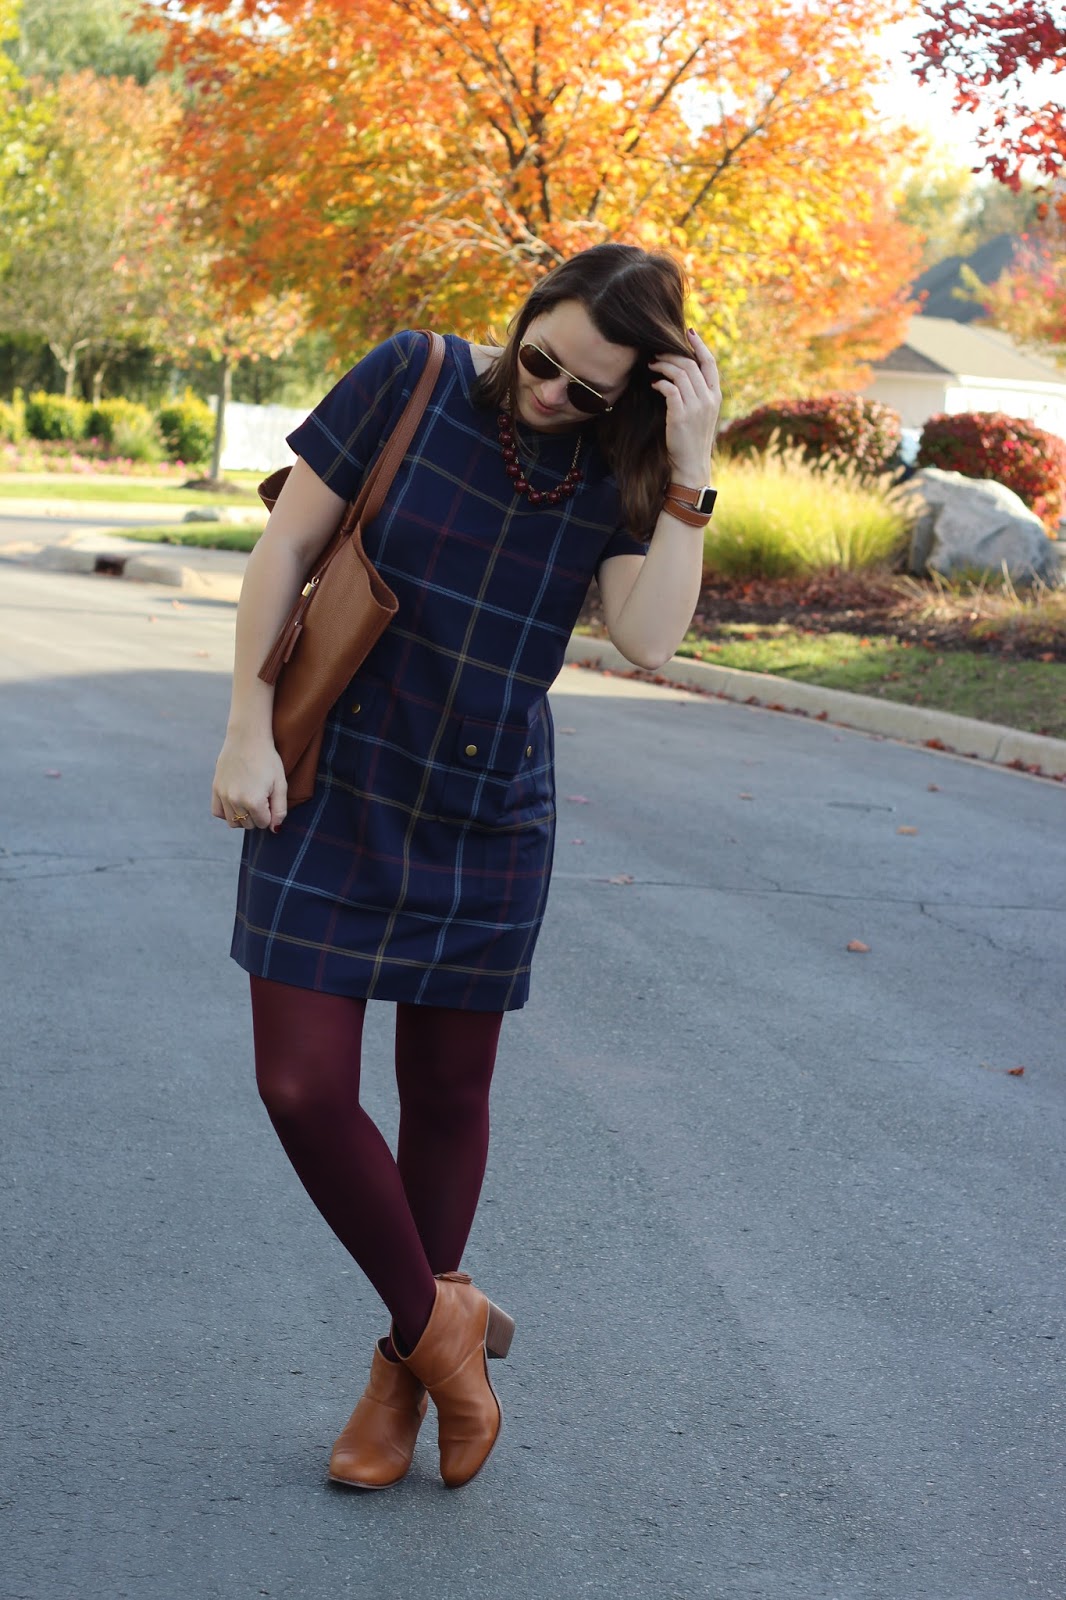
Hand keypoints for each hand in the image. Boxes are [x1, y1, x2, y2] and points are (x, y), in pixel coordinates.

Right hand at [211, 733, 287, 831]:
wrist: (248, 738)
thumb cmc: (268, 760)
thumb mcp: (281, 784)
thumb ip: (280, 810)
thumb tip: (274, 829)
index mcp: (254, 801)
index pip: (263, 824)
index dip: (270, 813)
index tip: (270, 797)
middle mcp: (235, 801)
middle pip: (248, 824)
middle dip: (257, 815)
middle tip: (261, 795)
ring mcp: (223, 795)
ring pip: (233, 822)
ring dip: (243, 816)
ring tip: (250, 799)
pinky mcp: (215, 788)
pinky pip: (218, 812)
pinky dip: (227, 812)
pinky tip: (236, 801)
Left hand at [648, 329, 720, 484]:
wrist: (692, 464)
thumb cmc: (692, 439)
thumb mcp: (701, 414)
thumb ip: (698, 394)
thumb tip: (682, 374)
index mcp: (716, 396)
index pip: (710, 362)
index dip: (700, 345)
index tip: (688, 332)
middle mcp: (708, 398)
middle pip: (691, 364)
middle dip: (672, 354)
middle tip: (657, 353)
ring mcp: (696, 406)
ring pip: (680, 373)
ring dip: (663, 365)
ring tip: (652, 365)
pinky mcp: (681, 415)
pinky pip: (670, 388)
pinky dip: (660, 382)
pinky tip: (654, 384)